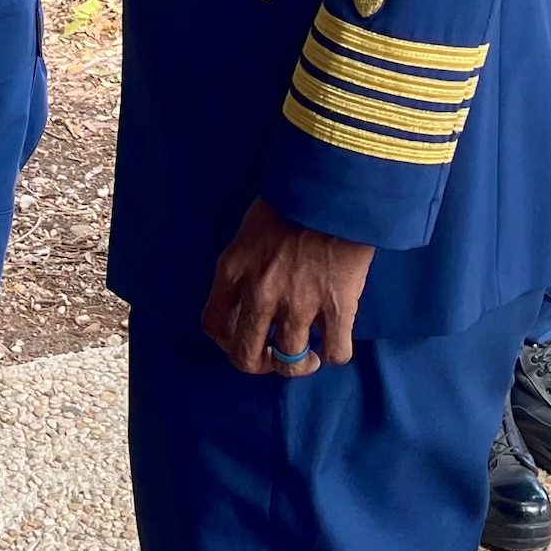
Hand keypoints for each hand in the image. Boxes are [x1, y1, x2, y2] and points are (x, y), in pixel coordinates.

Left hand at [202, 197, 374, 377]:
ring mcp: (298, 302)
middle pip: (245, 356)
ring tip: (311, 357)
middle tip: (274, 359)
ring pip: (290, 362)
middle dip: (260, 365)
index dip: (226, 340)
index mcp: (234, 269)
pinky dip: (335, 354)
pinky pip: (336, 351)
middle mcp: (260, 292)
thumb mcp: (250, 229)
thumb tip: (252, 298)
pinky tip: (335, 342)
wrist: (334, 184)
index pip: (213, 324)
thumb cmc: (292, 197)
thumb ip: (246, 265)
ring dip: (299, 365)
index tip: (243, 335)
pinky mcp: (337, 305)